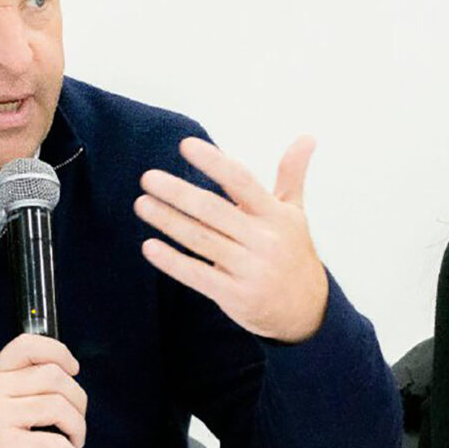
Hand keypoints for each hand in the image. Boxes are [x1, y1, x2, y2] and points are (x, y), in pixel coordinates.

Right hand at [0, 333, 86, 447]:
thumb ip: (16, 385)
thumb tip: (62, 379)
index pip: (27, 346)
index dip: (58, 352)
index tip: (73, 369)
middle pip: (53, 376)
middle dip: (78, 399)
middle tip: (76, 419)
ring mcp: (0, 418)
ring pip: (58, 407)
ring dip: (77, 427)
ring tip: (73, 441)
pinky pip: (54, 444)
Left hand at [133, 135, 327, 342]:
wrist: (306, 310)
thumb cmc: (291, 252)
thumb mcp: (294, 214)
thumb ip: (291, 175)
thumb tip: (307, 136)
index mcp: (275, 215)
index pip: (242, 181)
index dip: (214, 162)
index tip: (185, 145)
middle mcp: (265, 240)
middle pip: (214, 210)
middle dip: (178, 192)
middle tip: (147, 177)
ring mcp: (251, 269)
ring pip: (201, 240)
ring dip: (168, 221)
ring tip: (141, 204)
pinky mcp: (236, 295)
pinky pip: (198, 275)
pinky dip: (172, 261)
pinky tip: (149, 246)